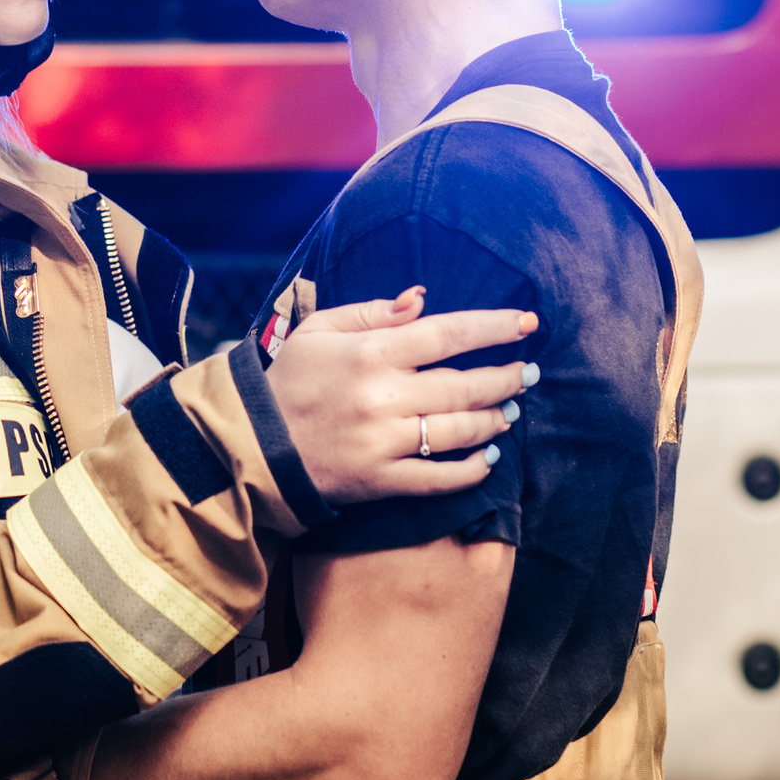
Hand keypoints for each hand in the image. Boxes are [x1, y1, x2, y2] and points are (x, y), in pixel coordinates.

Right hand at [263, 287, 537, 503]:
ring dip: (494, 420)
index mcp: (370, 353)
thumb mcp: (319, 330)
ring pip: (459, 431)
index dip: (494, 327)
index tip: (528, 323)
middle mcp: (382, 397)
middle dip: (506, 378)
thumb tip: (422, 299)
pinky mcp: (380, 481)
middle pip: (464, 386)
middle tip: (528, 373)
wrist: (251, 445)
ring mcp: (383, 442)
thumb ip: (373, 313)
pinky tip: (489, 458)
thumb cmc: (289, 380)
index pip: (447, 334)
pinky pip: (439, 478)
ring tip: (509, 410)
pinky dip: (472, 470)